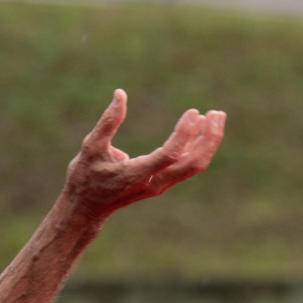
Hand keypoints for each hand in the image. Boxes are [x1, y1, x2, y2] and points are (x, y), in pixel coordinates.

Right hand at [64, 91, 224, 222]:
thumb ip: (107, 122)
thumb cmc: (85, 177)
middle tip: (217, 113)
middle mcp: (153, 183)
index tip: (194, 112)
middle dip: (209, 139)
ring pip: (194, 166)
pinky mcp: (162, 183)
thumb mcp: (90, 148)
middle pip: (192, 164)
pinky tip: (202, 128)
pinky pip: (188, 166)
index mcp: (135, 174)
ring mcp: (160, 185)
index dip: (184, 134)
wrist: (86, 208)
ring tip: (215, 116)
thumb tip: (121, 94)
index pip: (169, 156)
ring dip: (208, 142)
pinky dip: (198, 147)